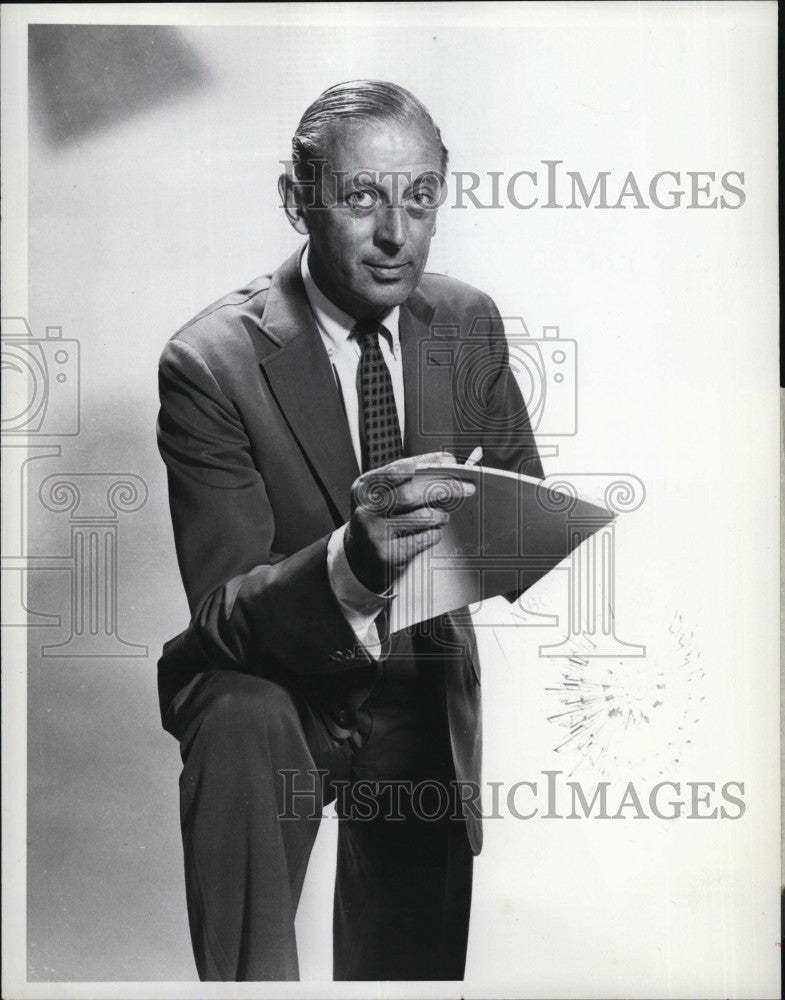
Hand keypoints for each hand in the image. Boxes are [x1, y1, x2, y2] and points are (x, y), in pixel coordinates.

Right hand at [343, 452, 474, 593]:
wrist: (361, 555)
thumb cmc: (379, 518)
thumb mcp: (381, 494)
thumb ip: (406, 479)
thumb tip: (445, 464)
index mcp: (364, 489)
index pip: (397, 470)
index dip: (425, 464)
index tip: (447, 461)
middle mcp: (366, 511)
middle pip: (411, 494)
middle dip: (443, 487)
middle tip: (464, 486)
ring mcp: (376, 535)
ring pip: (423, 517)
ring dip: (441, 514)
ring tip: (443, 514)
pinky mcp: (390, 556)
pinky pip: (425, 538)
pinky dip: (435, 532)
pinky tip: (432, 530)